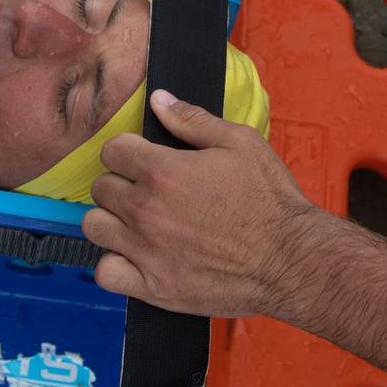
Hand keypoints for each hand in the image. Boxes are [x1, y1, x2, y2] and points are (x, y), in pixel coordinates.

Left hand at [82, 90, 328, 318]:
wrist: (291, 260)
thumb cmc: (271, 202)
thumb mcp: (240, 143)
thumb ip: (192, 119)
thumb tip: (159, 100)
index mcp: (163, 171)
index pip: (111, 151)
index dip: (129, 151)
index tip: (144, 160)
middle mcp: (146, 210)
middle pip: (101, 188)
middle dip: (122, 184)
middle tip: (149, 192)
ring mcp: (146, 251)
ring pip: (94, 227)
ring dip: (113, 221)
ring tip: (138, 223)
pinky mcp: (153, 287)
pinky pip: (105, 273)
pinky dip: (115, 265)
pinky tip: (135, 257)